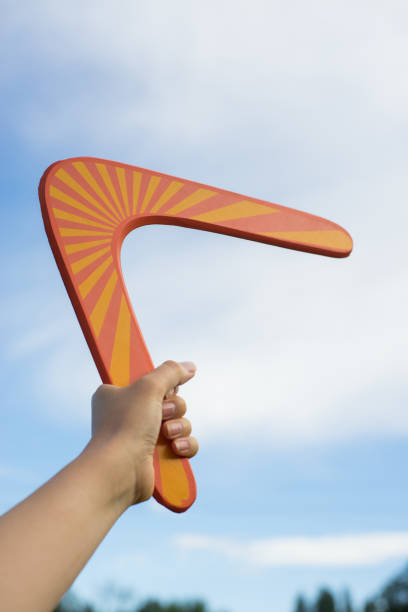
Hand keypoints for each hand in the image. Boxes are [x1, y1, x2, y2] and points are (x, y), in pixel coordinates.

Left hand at [89, 360, 198, 509]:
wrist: (119, 471)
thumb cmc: (126, 426)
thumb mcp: (149, 387)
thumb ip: (170, 372)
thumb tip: (189, 367)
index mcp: (116, 394)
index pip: (147, 380)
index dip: (161, 384)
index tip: (163, 389)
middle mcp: (128, 415)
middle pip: (169, 402)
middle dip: (174, 408)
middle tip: (162, 414)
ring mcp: (141, 437)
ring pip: (179, 423)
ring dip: (180, 427)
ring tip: (167, 435)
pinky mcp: (155, 457)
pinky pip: (183, 445)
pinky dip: (184, 446)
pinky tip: (175, 449)